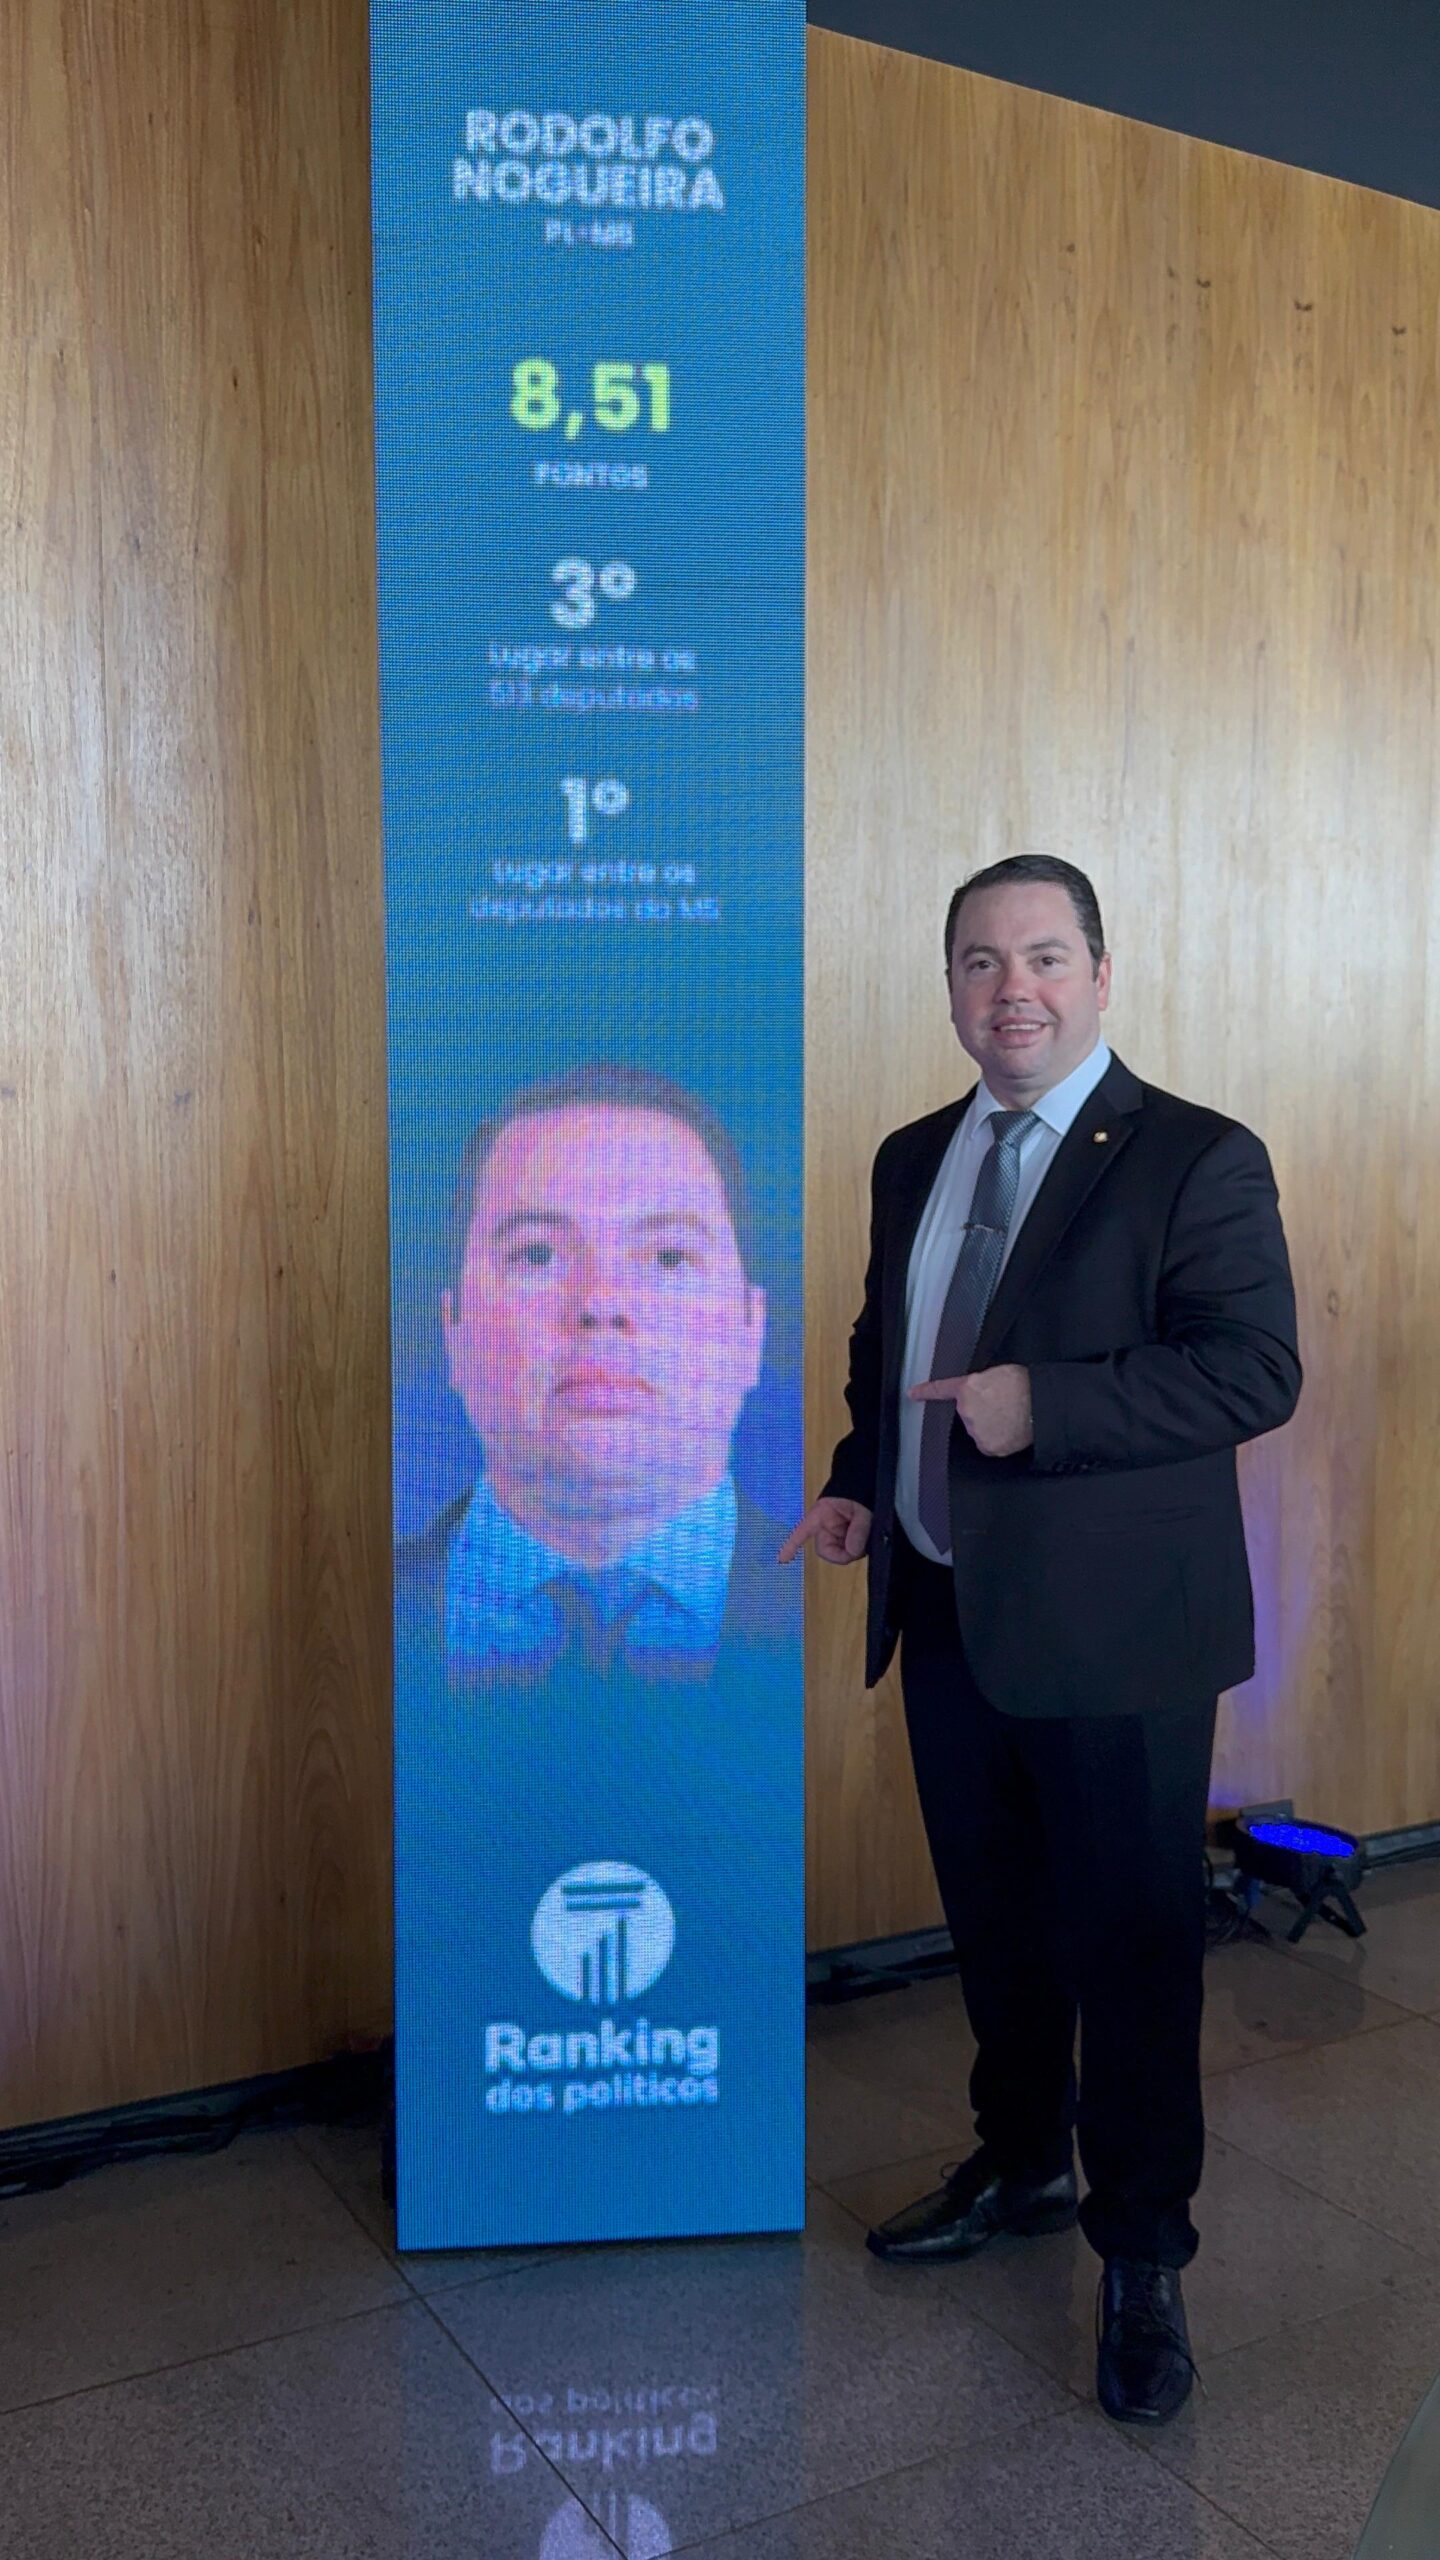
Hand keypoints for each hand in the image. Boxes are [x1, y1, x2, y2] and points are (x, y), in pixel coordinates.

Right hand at [778, 1497, 872, 1565]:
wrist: (868, 1489)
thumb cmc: (859, 1492)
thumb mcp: (862, 1510)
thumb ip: (858, 1529)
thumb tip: (852, 1551)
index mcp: (821, 1514)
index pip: (803, 1530)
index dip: (792, 1544)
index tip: (782, 1559)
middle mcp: (825, 1527)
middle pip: (826, 1550)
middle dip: (841, 1554)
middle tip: (858, 1551)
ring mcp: (835, 1535)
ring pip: (838, 1554)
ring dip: (852, 1552)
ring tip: (866, 1540)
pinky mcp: (844, 1540)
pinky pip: (846, 1552)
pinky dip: (856, 1552)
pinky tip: (862, 1547)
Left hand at [909, 1364, 1032, 1457]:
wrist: (1041, 1404)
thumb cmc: (1025, 1385)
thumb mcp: (996, 1374)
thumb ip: (980, 1385)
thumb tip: (981, 1393)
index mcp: (968, 1388)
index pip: (941, 1390)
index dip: (925, 1392)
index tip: (913, 1394)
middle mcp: (967, 1411)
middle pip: (968, 1414)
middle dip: (981, 1412)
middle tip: (1003, 1406)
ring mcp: (976, 1431)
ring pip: (979, 1431)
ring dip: (991, 1426)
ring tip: (1011, 1418)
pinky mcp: (989, 1447)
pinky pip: (990, 1444)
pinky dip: (999, 1440)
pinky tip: (1011, 1430)